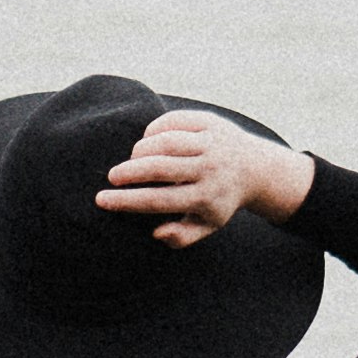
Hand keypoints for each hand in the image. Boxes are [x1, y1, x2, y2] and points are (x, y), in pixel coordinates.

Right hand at [98, 107, 315, 246]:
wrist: (255, 169)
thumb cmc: (220, 200)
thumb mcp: (207, 225)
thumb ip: (181, 237)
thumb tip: (156, 232)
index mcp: (206, 198)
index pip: (159, 201)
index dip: (126, 201)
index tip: (102, 200)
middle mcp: (209, 169)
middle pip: (160, 168)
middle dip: (129, 172)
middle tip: (112, 177)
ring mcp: (211, 143)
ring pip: (166, 142)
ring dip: (141, 150)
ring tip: (133, 160)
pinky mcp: (211, 122)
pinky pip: (175, 121)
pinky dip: (155, 129)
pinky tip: (148, 140)